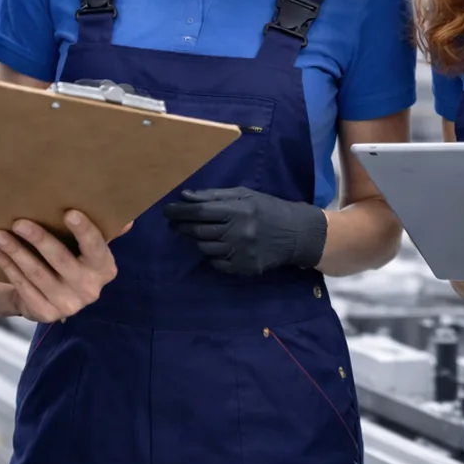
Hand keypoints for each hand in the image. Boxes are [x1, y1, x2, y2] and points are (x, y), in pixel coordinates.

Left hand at [0, 211, 119, 322]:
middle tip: (18, 221)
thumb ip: (104, 232)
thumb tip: (127, 219)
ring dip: (14, 252)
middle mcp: (90, 290)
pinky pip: (23, 286)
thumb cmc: (73, 260)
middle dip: (38, 239)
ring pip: (36, 273)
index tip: (69, 213)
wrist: (53, 297)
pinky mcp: (45, 313)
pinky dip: (7, 266)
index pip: (95, 247)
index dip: (83, 230)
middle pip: (60, 259)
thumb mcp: (89, 248)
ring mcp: (67, 305)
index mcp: (104, 269)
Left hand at [162, 187, 327, 275]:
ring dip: (199, 240)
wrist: (296, 233)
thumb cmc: (267, 209)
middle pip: (199, 231)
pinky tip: (219, 246)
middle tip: (176, 223)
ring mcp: (242, 252)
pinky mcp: (245, 268)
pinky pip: (216, 263)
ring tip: (202, 233)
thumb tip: (185, 196)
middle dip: (183, 226)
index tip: (166, 211)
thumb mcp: (244, 195)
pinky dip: (213, 255)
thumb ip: (214, 196)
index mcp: (238, 210)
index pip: (200, 211)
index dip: (180, 211)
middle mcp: (239, 232)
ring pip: (205, 248)